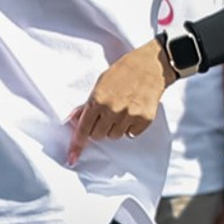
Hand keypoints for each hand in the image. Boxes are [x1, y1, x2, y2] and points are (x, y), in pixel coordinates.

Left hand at [65, 38, 171, 166]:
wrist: (151, 66)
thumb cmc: (123, 72)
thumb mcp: (100, 83)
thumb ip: (88, 104)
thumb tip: (75, 119)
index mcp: (97, 100)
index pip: (83, 129)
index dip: (77, 144)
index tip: (72, 157)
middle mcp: (112, 110)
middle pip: (98, 136)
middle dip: (99, 128)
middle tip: (106, 115)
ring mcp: (129, 116)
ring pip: (114, 136)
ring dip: (115, 128)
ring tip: (122, 110)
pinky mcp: (144, 120)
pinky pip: (131, 134)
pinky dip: (130, 127)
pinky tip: (133, 111)